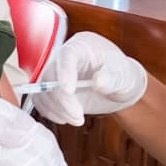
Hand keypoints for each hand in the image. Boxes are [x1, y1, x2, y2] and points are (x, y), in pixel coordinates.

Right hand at [32, 32, 147, 125]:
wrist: (118, 88)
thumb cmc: (123, 76)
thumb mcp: (124, 76)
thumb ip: (112, 78)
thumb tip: (98, 81)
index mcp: (83, 45)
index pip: (67, 54)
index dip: (65, 72)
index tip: (68, 91)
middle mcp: (66, 57)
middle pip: (51, 74)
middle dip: (62, 99)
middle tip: (78, 116)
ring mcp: (57, 73)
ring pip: (43, 90)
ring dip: (56, 108)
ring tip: (77, 119)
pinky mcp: (52, 89)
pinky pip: (41, 100)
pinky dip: (50, 112)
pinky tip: (66, 118)